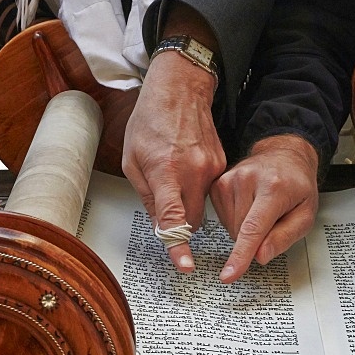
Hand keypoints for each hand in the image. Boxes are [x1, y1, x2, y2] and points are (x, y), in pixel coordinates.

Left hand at [121, 51, 225, 272]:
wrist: (180, 89)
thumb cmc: (151, 120)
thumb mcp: (132, 160)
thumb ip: (148, 198)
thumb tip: (160, 227)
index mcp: (166, 171)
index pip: (175, 218)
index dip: (178, 245)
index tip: (184, 265)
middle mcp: (194, 171)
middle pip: (193, 220)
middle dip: (180, 223)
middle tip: (165, 208)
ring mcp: (211, 167)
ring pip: (202, 206)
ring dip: (188, 204)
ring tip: (173, 178)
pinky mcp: (221, 164)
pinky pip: (209, 190)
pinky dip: (197, 188)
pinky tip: (185, 167)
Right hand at [212, 134, 319, 282]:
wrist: (284, 156)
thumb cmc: (297, 186)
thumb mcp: (305, 214)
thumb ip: (284, 237)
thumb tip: (260, 256)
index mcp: (273, 187)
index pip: (253, 229)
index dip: (241, 255)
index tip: (229, 274)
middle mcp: (247, 179)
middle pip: (241, 233)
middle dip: (256, 238)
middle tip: (272, 217)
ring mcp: (229, 179)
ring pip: (230, 229)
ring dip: (245, 228)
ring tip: (261, 207)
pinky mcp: (217, 184)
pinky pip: (222, 219)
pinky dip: (236, 220)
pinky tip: (248, 205)